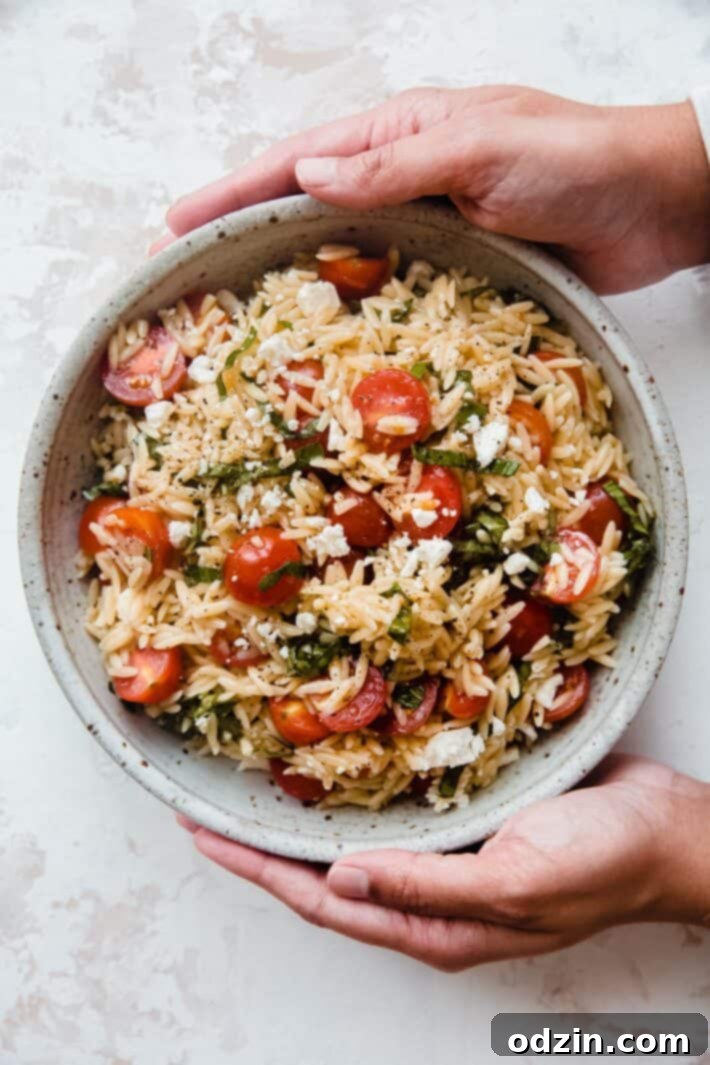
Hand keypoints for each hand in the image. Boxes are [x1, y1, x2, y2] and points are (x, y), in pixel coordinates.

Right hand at [161, 86, 709, 293]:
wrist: (654, 205)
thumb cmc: (578, 161)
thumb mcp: (481, 148)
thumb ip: (396, 164)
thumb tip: (307, 174)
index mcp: (402, 132)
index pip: (297, 159)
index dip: (232, 192)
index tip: (176, 224)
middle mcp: (406, 178)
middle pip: (306, 208)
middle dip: (245, 237)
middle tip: (190, 279)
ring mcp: (429, 225)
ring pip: (342, 253)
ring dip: (291, 280)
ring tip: (238, 317)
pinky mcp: (456, 268)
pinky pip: (389, 289)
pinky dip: (354, 311)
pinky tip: (327, 341)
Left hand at [178, 755, 709, 970]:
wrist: (666, 830)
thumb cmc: (603, 865)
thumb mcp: (517, 883)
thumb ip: (429, 886)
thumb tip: (341, 879)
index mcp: (437, 925)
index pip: (324, 903)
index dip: (261, 873)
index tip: (208, 839)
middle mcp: (432, 894)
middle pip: (328, 875)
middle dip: (268, 848)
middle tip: (213, 810)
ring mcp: (449, 854)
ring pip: (358, 839)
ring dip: (308, 817)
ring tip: (258, 786)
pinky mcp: (468, 816)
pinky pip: (398, 805)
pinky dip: (358, 789)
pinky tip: (338, 763)